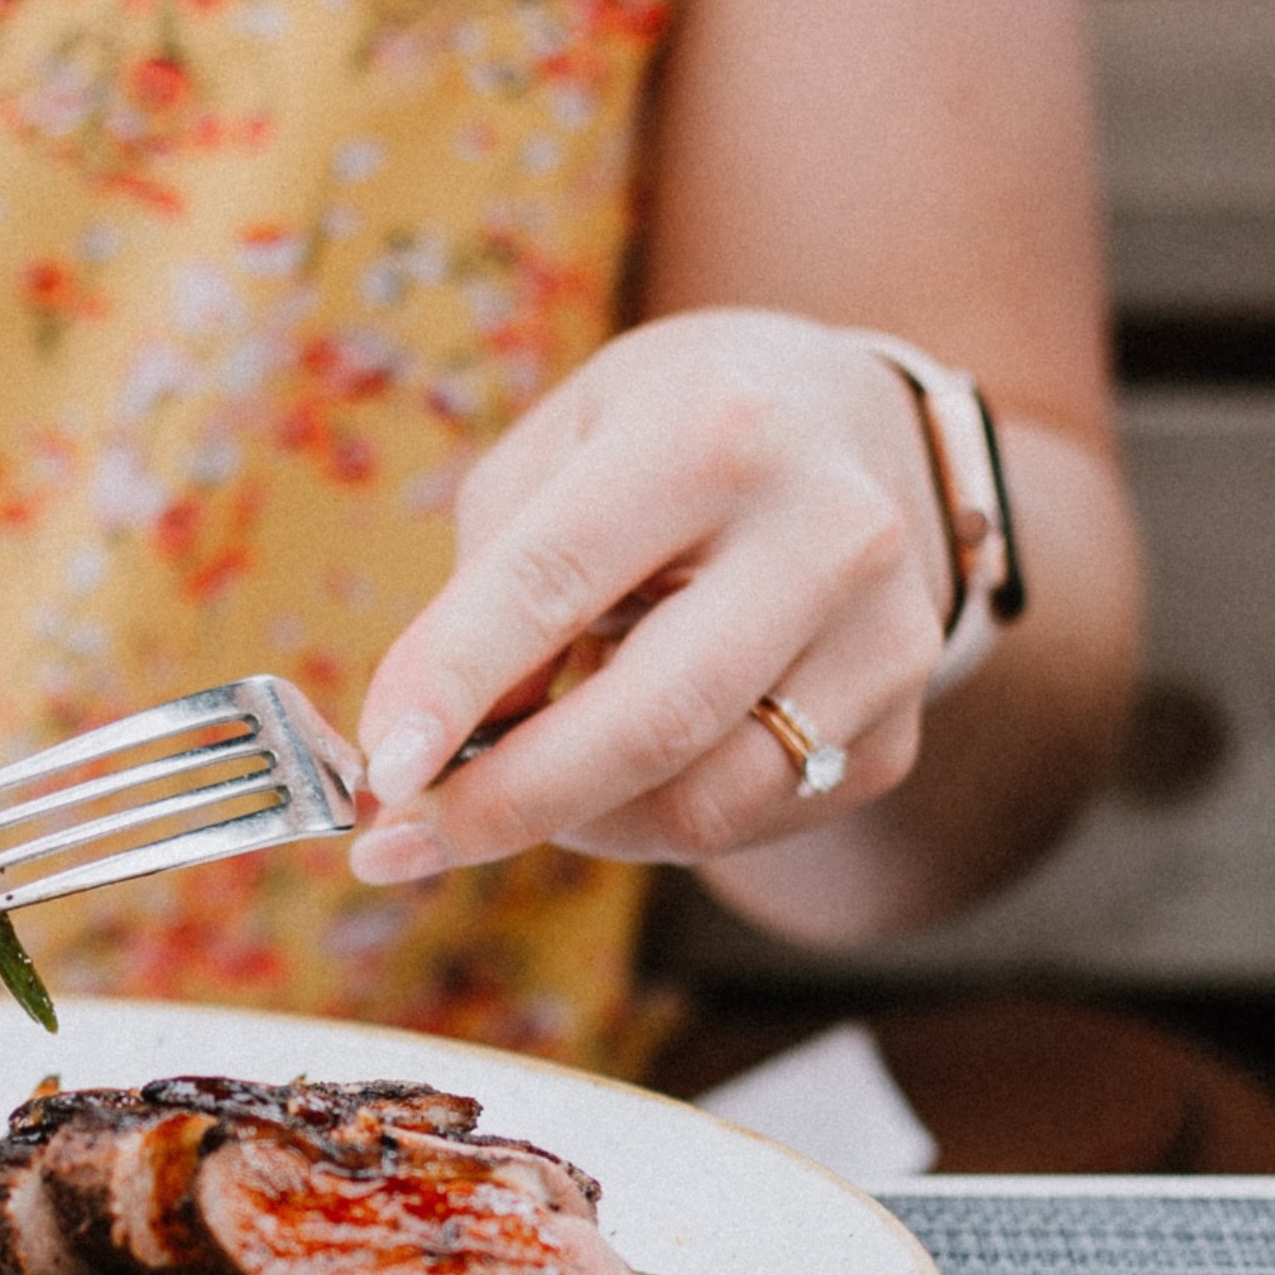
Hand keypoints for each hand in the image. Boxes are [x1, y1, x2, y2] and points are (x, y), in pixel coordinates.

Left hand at [348, 309, 951, 882]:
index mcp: (712, 434)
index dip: (450, 689)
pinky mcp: (898, 734)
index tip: (376, 773)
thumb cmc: (662, 436)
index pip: (552, 585)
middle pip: (647, 725)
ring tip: (516, 773)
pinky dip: (643, 822)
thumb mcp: (557, 451)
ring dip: (570, 822)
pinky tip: (618, 761)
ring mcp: (883, 643)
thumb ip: (486, 588)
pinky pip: (740, 827)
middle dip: (499, 806)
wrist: (851, 429)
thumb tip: (428, 752)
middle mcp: (826, 535)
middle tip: (396, 845)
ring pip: (696, 807)